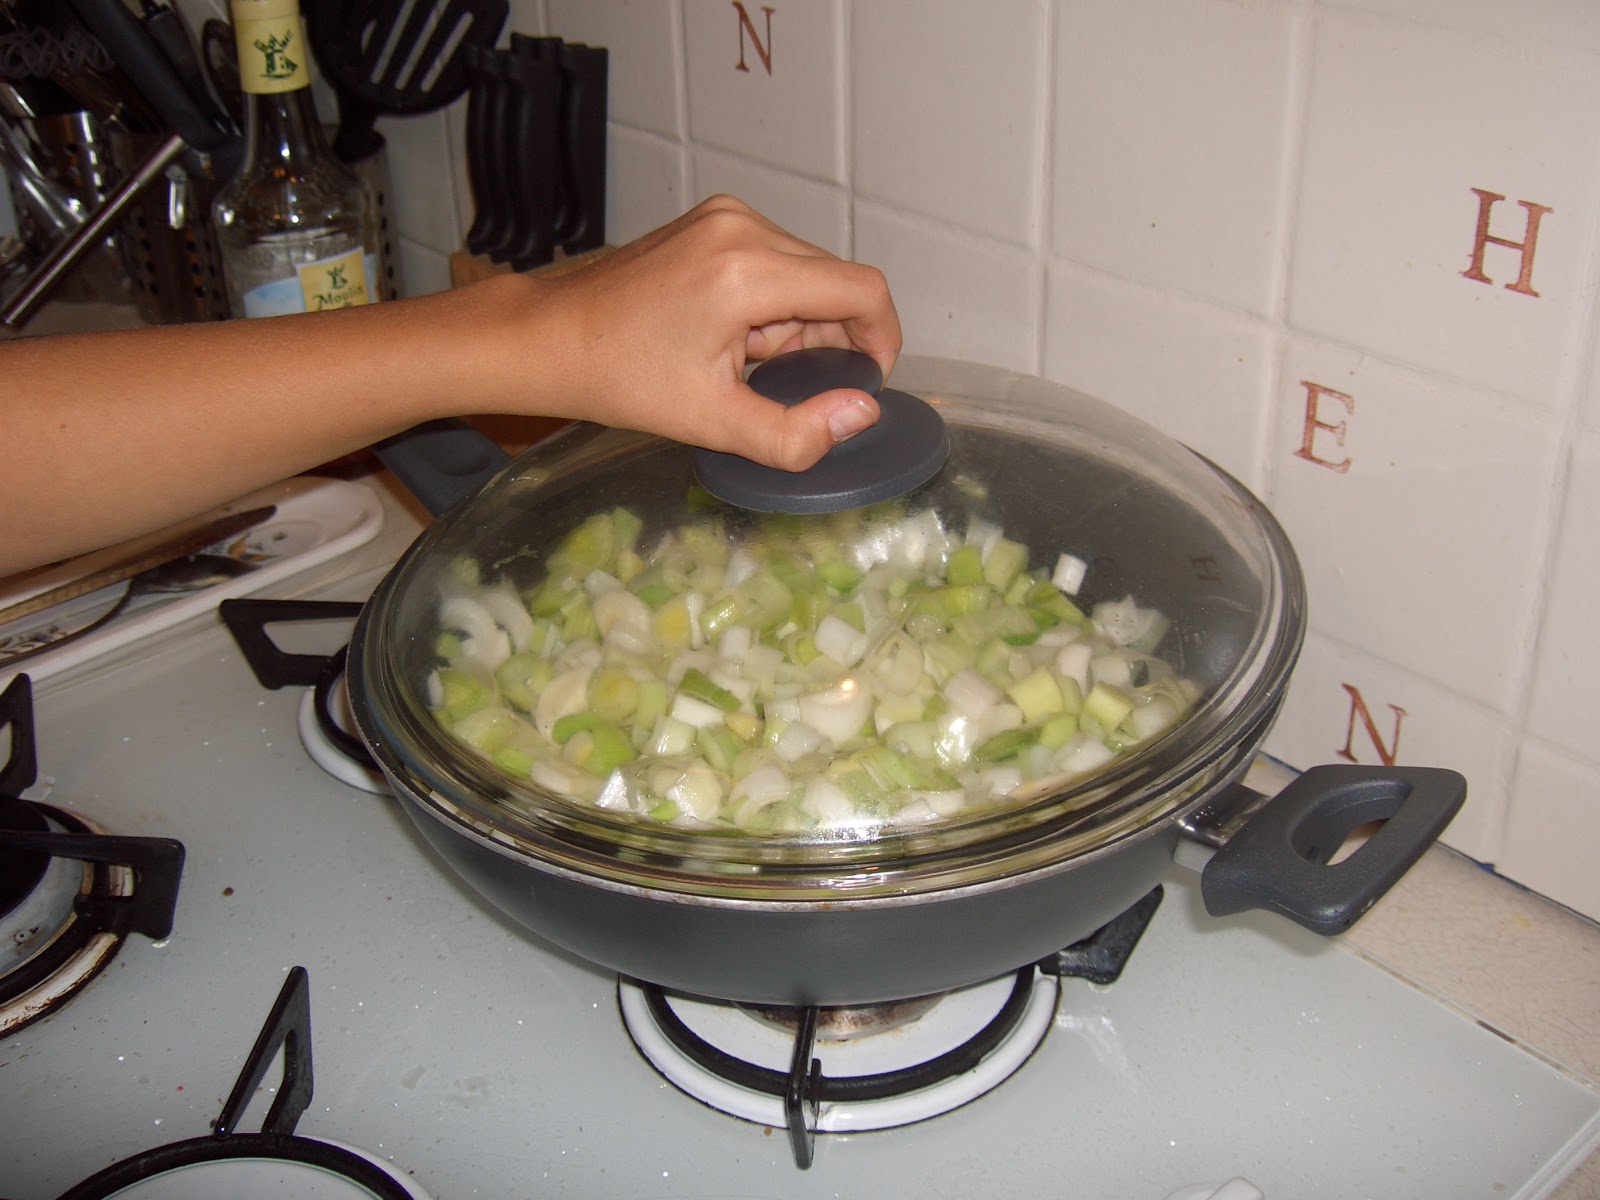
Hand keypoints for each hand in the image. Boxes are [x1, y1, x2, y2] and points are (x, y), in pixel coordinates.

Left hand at [512, 195, 901, 470]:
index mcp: (747, 271)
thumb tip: (860, 414)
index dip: (882, 338)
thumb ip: (794, 433)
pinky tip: (736, 338)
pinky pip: (776, 259)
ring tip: (750, 363)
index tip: (866, 382)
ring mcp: (726, 216)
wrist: (553, 338)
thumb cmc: (621, 378)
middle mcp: (743, 227)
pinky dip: (775, 302)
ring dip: (801, 322)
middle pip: (836, 280)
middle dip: (831, 338)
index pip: (861, 289)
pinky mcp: (713, 220)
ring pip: (808, 271)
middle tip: (785, 384)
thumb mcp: (712, 422)